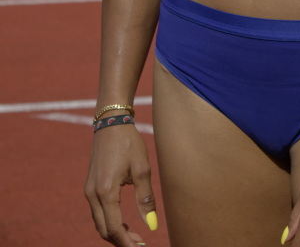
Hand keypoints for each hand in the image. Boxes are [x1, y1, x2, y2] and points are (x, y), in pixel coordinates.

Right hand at [84, 125, 157, 245]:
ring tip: (135, 237)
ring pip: (99, 223)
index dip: (127, 243)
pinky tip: (124, 224)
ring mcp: (89, 191)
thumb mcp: (142, 169)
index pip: (114, 228)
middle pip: (104, 230)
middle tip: (141, 244)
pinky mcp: (90, 186)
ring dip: (115, 233)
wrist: (111, 122)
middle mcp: (93, 194)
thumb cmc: (129, 143)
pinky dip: (109, 222)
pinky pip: (97, 213)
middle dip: (121, 241)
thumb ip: (146, 199)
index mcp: (106, 191)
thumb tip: (152, 225)